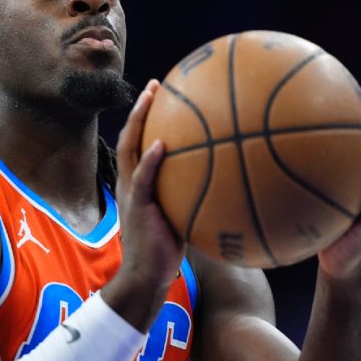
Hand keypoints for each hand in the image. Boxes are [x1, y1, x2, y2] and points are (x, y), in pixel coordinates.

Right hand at [103, 80, 186, 330]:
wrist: (147, 276)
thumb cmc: (167, 251)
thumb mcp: (182, 217)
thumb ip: (194, 196)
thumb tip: (230, 183)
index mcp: (139, 183)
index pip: (139, 142)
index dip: (147, 117)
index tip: (161, 94)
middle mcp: (130, 182)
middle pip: (131, 135)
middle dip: (141, 108)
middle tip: (155, 84)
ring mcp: (131, 192)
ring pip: (130, 147)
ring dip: (140, 120)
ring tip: (152, 97)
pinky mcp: (137, 206)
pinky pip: (142, 178)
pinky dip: (150, 160)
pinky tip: (160, 144)